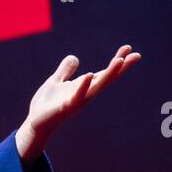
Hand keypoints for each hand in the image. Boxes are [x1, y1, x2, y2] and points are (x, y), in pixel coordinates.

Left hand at [16, 43, 141, 162]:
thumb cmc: (47, 104)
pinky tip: (90, 75)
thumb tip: (74, 57)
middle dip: (121, 67)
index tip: (129, 48)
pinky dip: (84, 86)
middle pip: (107, 78)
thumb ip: (65, 70)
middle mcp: (85, 94)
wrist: (35, 122)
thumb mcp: (56, 81)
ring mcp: (78, 101)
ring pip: (97, 86)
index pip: (105, 72)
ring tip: (119, 60)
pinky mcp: (66, 107)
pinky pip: (77, 96)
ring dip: (109, 74)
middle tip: (136, 55)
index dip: (117, 61)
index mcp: (84, 86)